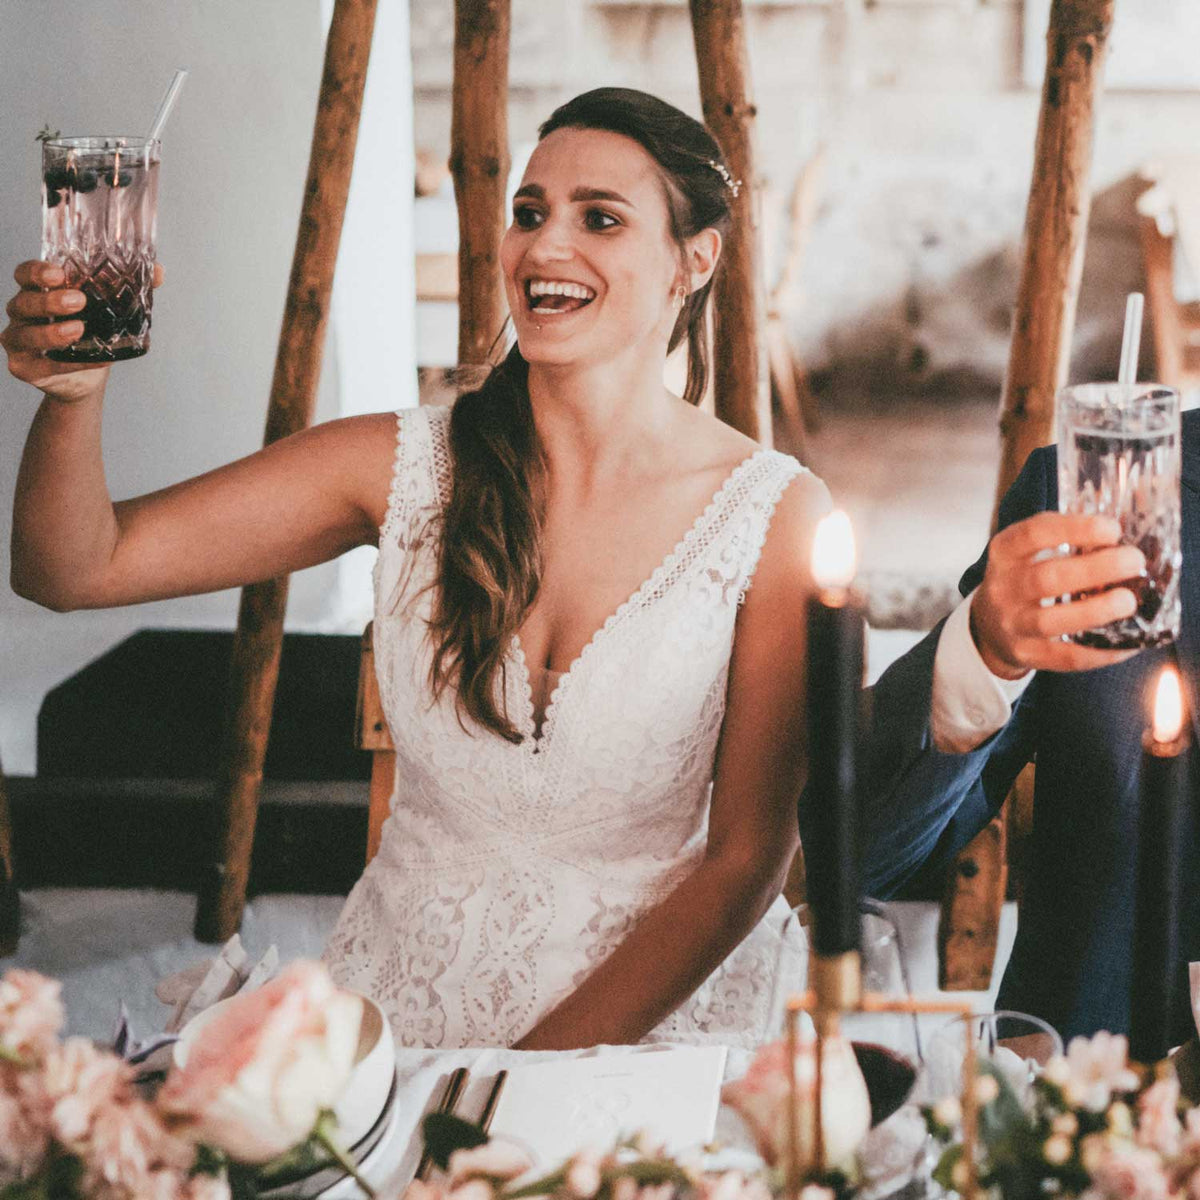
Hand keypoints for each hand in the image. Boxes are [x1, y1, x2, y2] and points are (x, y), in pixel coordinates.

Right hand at [1, 259, 163, 402]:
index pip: (26, 274)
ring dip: (51, 332)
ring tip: (78, 329)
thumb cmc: (92, 332)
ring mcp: (19, 339)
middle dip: (49, 300)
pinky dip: (70, 363)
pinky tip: (95, 359)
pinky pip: (45, 365)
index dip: (37, 271)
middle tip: (79, 301)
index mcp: (38, 290)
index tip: (60, 273)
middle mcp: (23, 312)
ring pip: (25, 333)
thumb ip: (130, 287)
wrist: (88, 375)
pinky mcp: (24, 366)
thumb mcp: (110, 308)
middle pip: (23, 301)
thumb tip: (158, 271)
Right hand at [970, 511, 1144, 677]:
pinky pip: (1065, 657)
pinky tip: (1126, 644)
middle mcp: (1003, 588)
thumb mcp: (1028, 553)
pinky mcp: (1026, 654)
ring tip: (1128, 601)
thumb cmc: (1024, 581)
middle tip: (1134, 561)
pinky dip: (1099, 652)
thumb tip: (1124, 543)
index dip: (1074, 529)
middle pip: (1046, 578)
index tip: (1112, 529)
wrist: (989, 625)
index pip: (1034, 534)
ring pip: (1051, 620)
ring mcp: (1012, 624)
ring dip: (1095, 610)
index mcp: (1005, 553)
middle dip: (1095, 568)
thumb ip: (1066, 543)